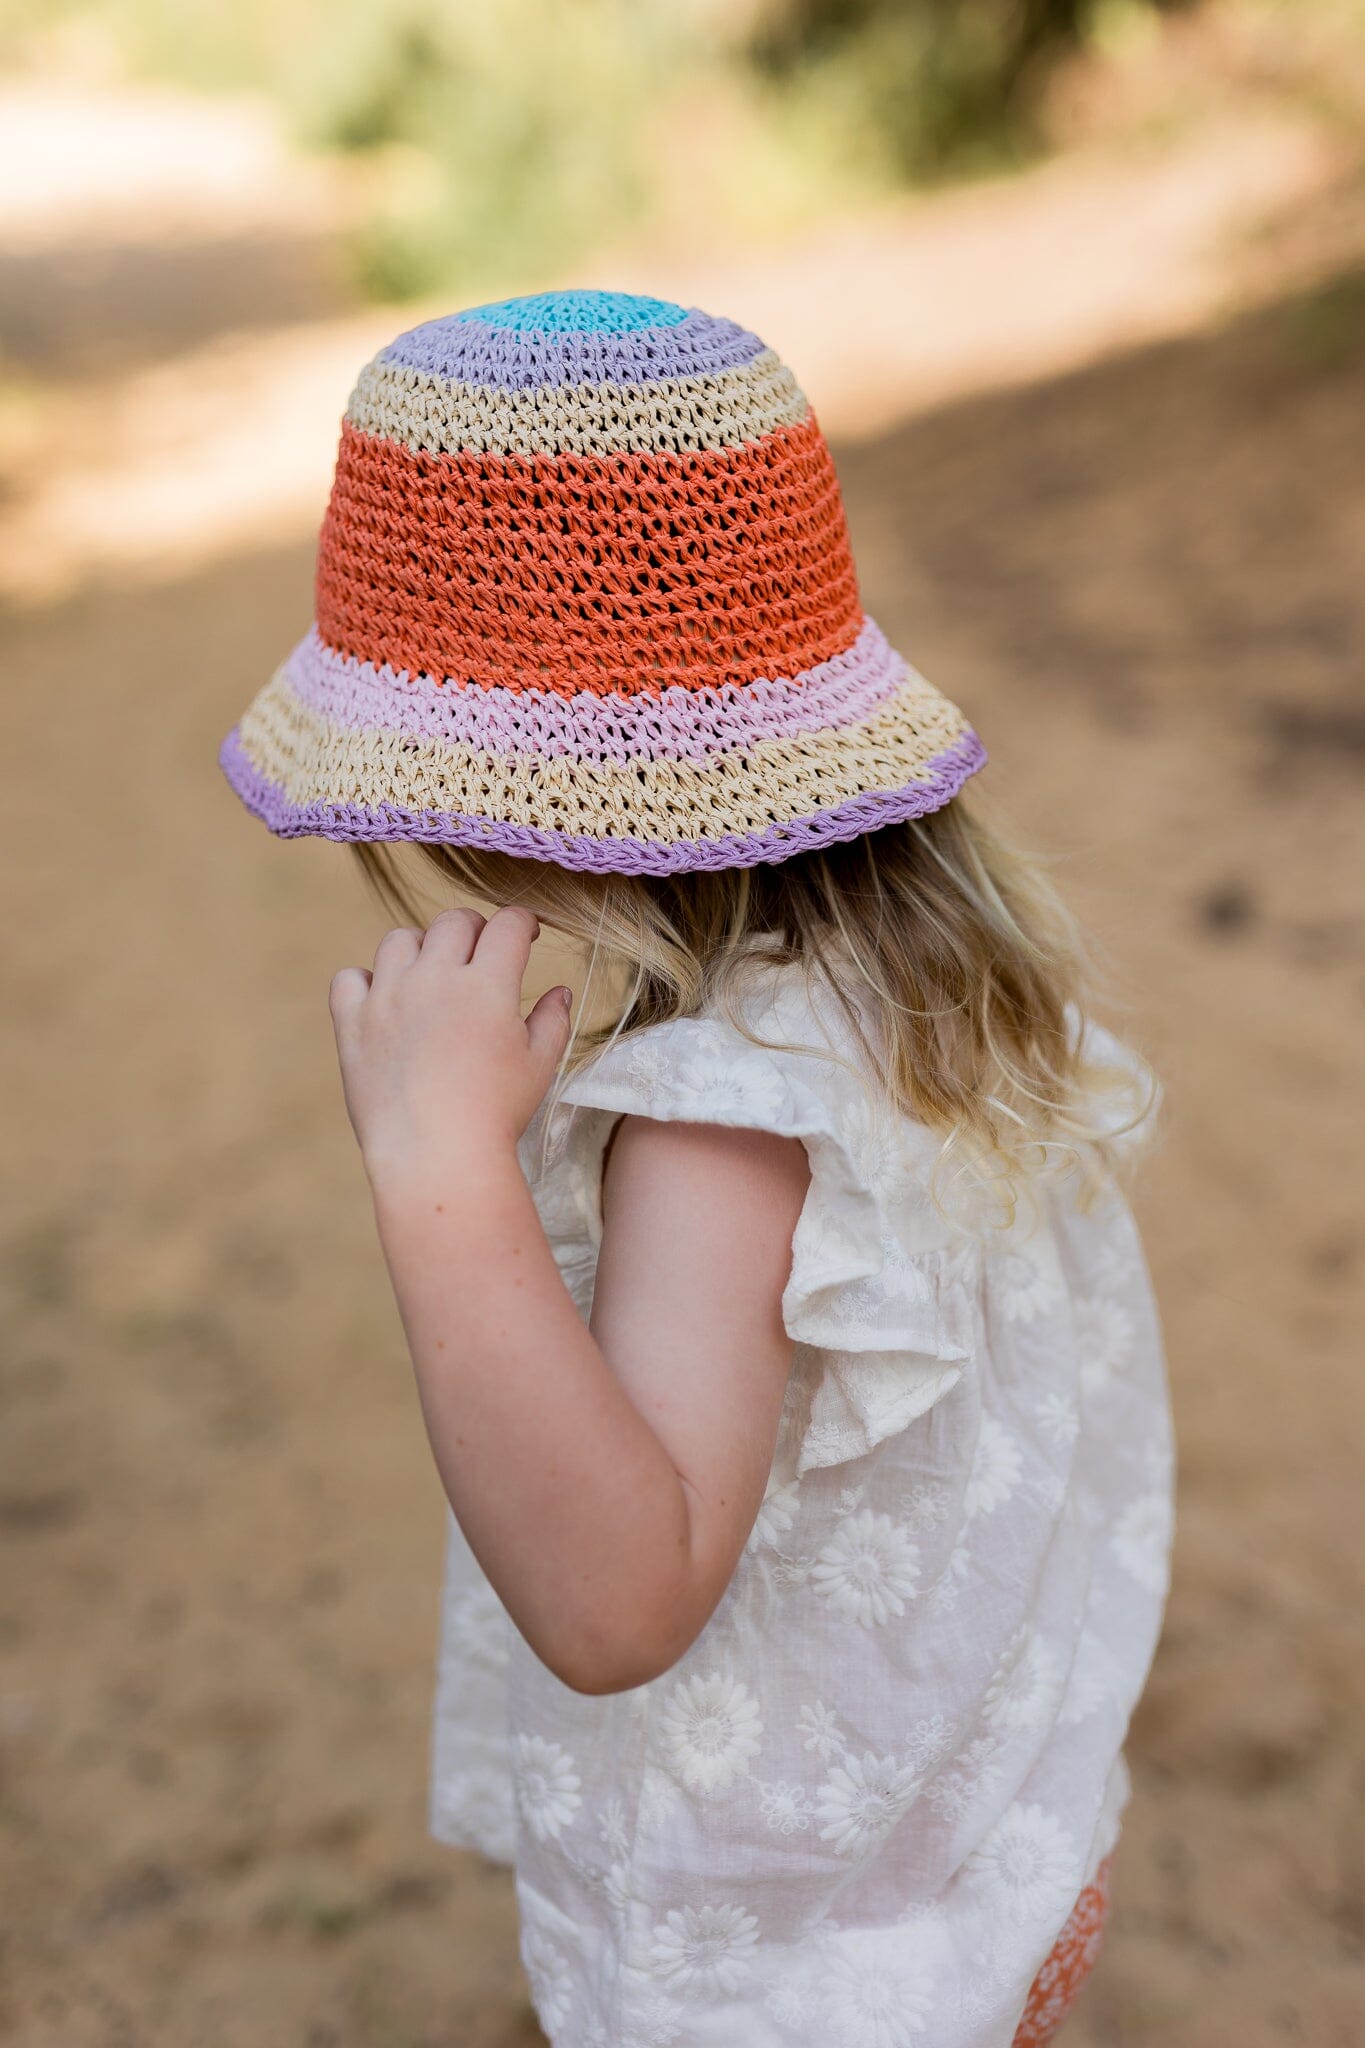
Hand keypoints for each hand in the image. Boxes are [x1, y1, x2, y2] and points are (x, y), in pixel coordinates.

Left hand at [327, 906, 572, 1183]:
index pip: (508, 925)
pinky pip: (349, 979)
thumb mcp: (539, 1066)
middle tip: (481, 951)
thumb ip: (552, 1020)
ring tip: (430, 975)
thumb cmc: (496, 1114)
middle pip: (453, 922)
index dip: (523, 922)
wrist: (435, 1156)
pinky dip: (366, 982)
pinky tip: (384, 1002)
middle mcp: (434, 979)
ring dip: (421, 948)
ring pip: (399, 940)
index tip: (526, 935)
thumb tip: (559, 991)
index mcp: (486, 985)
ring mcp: (388, 997)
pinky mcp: (353, 1024)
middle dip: (475, 928)